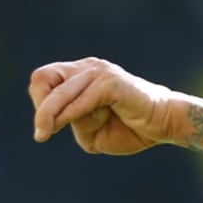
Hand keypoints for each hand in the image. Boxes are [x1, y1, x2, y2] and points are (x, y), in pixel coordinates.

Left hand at [28, 58, 185, 155]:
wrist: (163, 124)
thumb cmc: (127, 128)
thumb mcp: (90, 131)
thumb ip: (72, 122)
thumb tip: (58, 117)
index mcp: (80, 74)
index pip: (43, 79)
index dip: (39, 103)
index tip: (46, 128)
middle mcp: (87, 67)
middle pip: (43, 78)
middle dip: (39, 109)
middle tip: (42, 133)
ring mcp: (99, 72)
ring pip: (60, 92)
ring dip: (48, 115)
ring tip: (43, 135)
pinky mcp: (111, 83)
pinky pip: (81, 100)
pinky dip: (69, 115)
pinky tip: (59, 127)